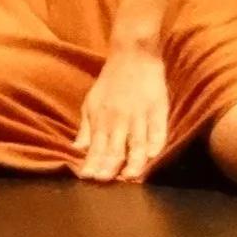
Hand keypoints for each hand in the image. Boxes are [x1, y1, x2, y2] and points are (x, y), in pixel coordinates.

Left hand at [75, 49, 169, 182]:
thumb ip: (87, 129)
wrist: (133, 54)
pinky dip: (157, 143)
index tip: (88, 178)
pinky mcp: (158, 108)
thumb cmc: (110, 81)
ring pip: (137, 142)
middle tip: (105, 182)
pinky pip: (159, 129)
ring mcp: (140, 114)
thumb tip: (77, 151)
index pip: (96, 146)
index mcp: (102, 118)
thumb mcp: (91, 102)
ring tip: (131, 176)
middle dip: (110, 166)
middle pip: (115, 147)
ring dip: (134, 160)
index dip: (92, 162)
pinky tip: (153, 156)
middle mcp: (120, 118)